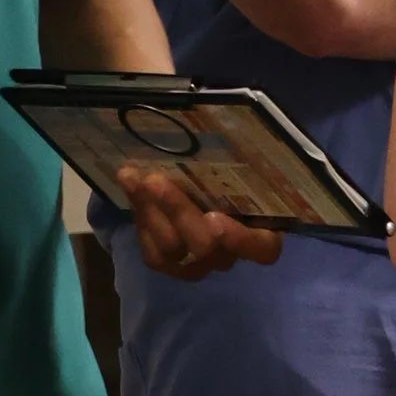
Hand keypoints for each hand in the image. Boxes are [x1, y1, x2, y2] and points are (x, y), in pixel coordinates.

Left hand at [111, 166, 282, 281]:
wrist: (193, 185)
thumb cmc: (228, 172)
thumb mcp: (240, 165)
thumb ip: (241, 160)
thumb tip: (237, 130)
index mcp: (263, 230)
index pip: (262, 248)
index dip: (240, 240)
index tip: (214, 218)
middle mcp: (233, 253)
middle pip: (206, 247)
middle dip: (177, 212)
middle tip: (155, 180)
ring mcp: (200, 263)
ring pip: (174, 250)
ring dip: (151, 211)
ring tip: (133, 177)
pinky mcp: (172, 265)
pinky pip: (154, 253)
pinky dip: (141, 219)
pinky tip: (132, 189)